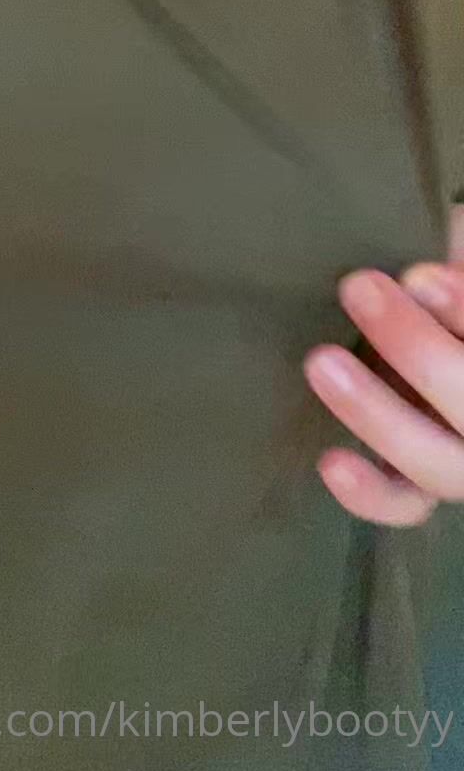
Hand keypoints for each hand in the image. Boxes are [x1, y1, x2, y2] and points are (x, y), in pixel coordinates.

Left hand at [303, 207, 463, 526]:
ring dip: (378, 414)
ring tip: (321, 362)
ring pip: (437, 464)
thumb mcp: (450, 267)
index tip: (421, 275)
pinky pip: (405, 503)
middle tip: (358, 288)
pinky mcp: (422, 478)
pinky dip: (371, 492)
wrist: (421, 319)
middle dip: (417, 349)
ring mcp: (460, 451)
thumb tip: (417, 277)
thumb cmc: (433, 289)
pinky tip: (330, 462)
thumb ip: (446, 277)